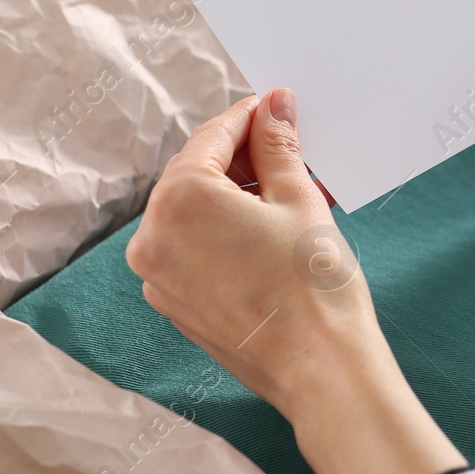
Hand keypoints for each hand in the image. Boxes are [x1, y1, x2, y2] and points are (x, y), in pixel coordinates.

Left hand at [125, 91, 464, 473]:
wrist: (320, 367)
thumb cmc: (313, 286)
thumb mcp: (299, 199)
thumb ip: (277, 146)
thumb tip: (273, 106)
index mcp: (180, 200)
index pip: (212, 137)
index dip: (250, 118)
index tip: (276, 109)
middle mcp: (154, 236)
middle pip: (195, 173)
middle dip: (240, 157)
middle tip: (287, 149)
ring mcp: (157, 275)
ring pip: (192, 213)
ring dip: (232, 194)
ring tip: (284, 192)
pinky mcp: (173, 303)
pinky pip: (192, 248)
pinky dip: (222, 232)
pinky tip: (266, 232)